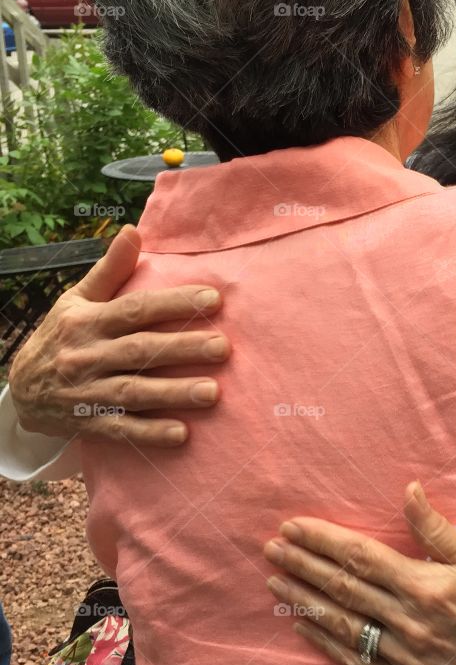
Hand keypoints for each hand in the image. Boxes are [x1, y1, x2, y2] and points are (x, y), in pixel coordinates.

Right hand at [9, 224, 231, 444]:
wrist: (21, 392)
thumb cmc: (61, 337)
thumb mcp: (76, 300)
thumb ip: (110, 269)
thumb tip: (134, 230)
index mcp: (89, 322)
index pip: (135, 310)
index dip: (174, 304)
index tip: (214, 299)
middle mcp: (88, 356)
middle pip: (140, 350)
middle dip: (182, 348)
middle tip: (224, 348)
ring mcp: (88, 393)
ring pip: (134, 392)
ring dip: (173, 393)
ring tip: (213, 392)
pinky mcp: (90, 425)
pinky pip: (122, 430)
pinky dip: (150, 434)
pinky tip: (181, 435)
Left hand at [263, 482, 455, 664]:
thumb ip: (434, 526)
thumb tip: (408, 488)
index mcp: (426, 586)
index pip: (361, 557)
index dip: (324, 540)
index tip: (294, 527)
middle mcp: (409, 620)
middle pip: (343, 588)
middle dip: (303, 565)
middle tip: (273, 548)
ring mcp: (402, 654)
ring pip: (341, 623)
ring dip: (303, 600)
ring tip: (275, 581)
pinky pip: (352, 658)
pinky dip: (322, 640)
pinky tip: (299, 623)